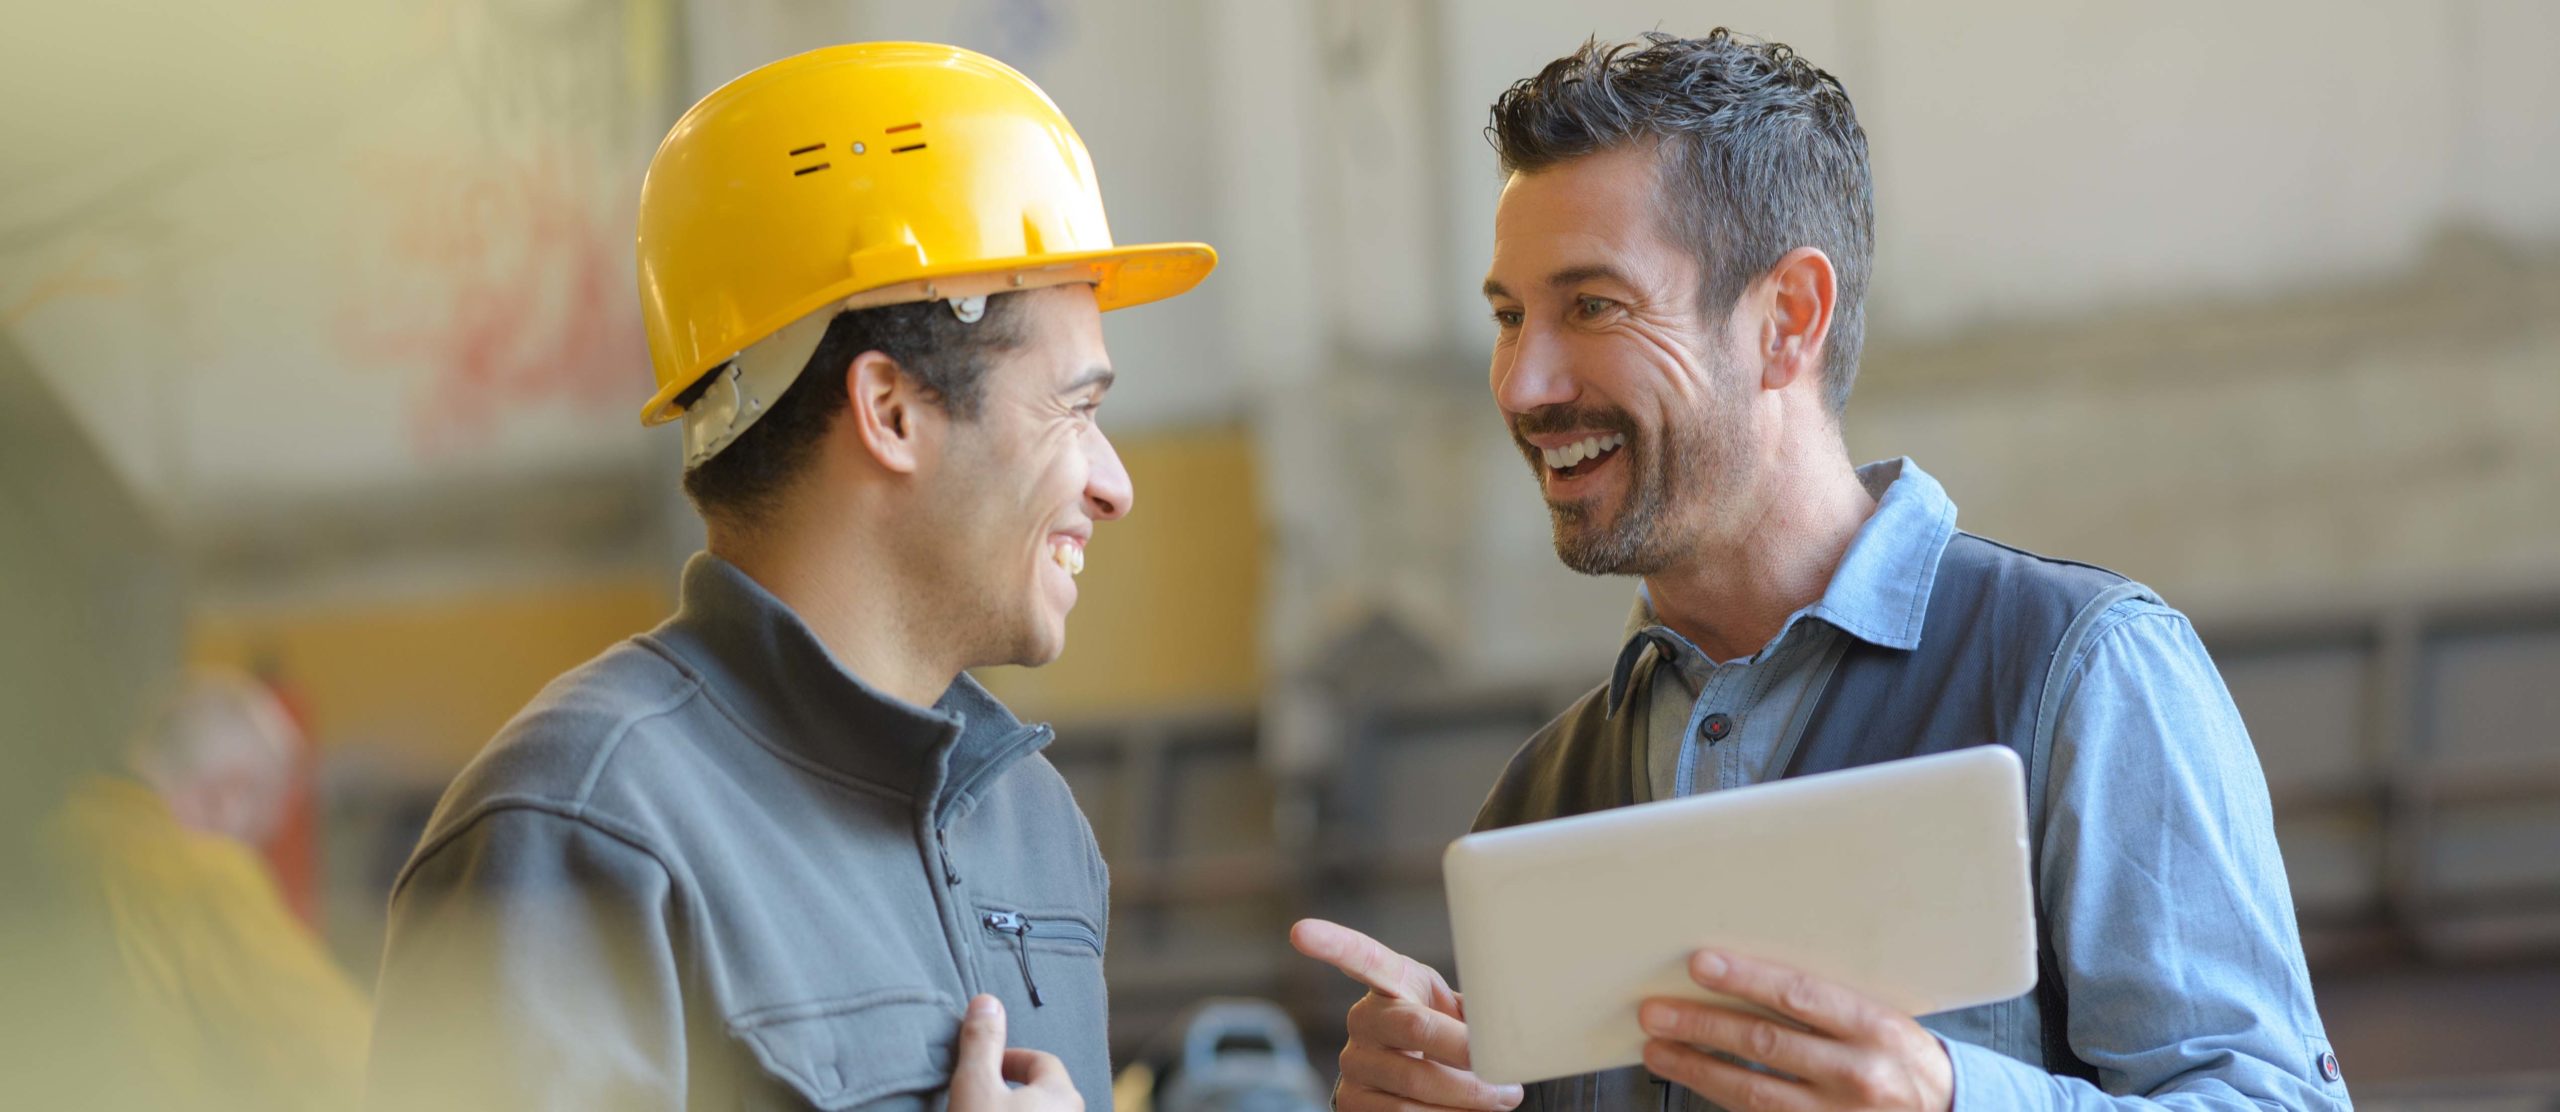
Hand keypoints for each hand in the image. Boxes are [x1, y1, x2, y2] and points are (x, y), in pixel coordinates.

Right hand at [949, 994, 1083, 1111]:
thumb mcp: (976, 1087)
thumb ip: (982, 1044)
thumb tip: (987, 1001)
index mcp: (1063, 1095)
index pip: (1042, 1060)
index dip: (1009, 1058)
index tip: (982, 1069)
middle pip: (1042, 1089)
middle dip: (1011, 1086)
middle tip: (981, 1094)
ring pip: (1040, 1111)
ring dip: (1014, 1108)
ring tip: (986, 1111)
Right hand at [1289, 919, 1523, 1111]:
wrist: (1420, 1080)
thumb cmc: (1444, 1033)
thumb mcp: (1455, 1007)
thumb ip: (1475, 1008)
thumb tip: (1508, 1027)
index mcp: (1388, 982)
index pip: (1361, 957)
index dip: (1332, 943)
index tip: (1301, 932)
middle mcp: (1363, 1020)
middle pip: (1416, 1030)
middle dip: (1468, 1056)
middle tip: (1507, 1075)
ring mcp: (1353, 1064)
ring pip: (1415, 1086)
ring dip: (1468, 1098)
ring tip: (1500, 1098)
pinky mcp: (1351, 1103)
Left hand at [1639, 950, 1952, 1111]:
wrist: (1945, 1110)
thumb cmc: (1899, 1053)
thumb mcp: (1879, 1016)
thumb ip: (1823, 1000)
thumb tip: (1746, 974)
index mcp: (1874, 1026)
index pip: (1799, 995)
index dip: (1746, 978)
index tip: (1699, 965)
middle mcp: (1857, 1072)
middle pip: (1766, 1043)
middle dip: (1702, 1026)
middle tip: (1655, 1012)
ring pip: (1754, 1092)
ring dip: (1698, 1069)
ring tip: (1658, 1049)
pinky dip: (1723, 1100)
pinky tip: (1694, 1080)